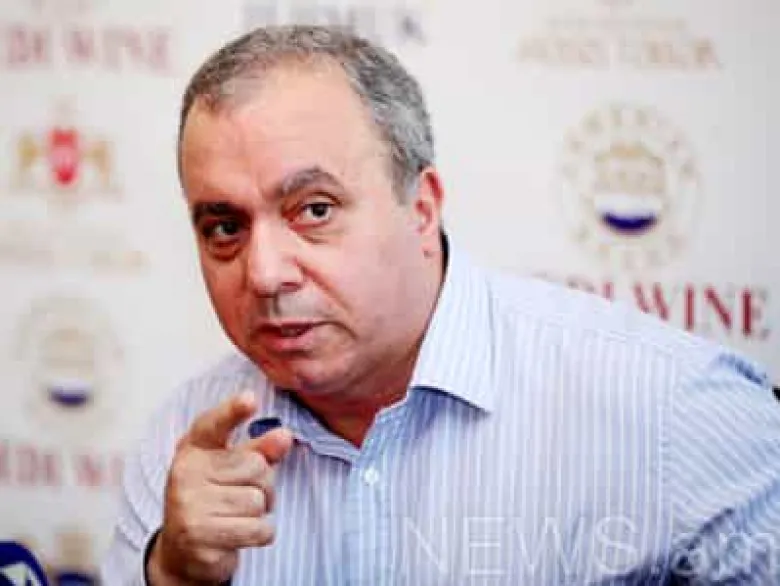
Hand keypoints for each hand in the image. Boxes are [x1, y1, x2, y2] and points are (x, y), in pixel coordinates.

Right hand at [148, 391, 292, 584]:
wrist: (183, 552)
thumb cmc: (214, 499)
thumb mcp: (232, 468)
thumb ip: (259, 450)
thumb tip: (284, 436)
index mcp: (193, 449)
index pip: (213, 424)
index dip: (232, 411)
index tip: (250, 399)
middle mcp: (185, 474)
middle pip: (256, 466)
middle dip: (263, 484)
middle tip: (242, 495)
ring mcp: (189, 506)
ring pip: (258, 500)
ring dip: (259, 512)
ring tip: (237, 516)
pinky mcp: (200, 537)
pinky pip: (259, 529)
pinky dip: (260, 534)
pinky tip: (239, 533)